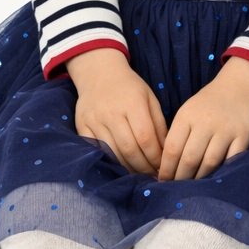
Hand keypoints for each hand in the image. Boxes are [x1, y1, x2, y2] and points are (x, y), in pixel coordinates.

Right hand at [73, 59, 168, 176]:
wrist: (98, 73)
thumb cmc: (129, 87)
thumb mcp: (149, 99)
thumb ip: (159, 124)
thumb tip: (166, 152)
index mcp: (133, 103)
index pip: (146, 138)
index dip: (155, 157)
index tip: (163, 166)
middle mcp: (112, 113)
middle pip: (129, 149)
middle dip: (143, 167)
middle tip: (152, 175)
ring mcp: (94, 120)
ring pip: (113, 153)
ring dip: (128, 168)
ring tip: (139, 173)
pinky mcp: (82, 126)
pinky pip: (96, 150)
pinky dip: (109, 162)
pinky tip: (120, 167)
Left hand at [156, 58, 248, 181]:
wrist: (239, 88)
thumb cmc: (207, 104)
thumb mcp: (187, 113)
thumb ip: (176, 135)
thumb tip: (164, 166)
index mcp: (187, 116)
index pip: (172, 148)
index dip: (166, 168)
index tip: (162, 180)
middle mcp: (206, 123)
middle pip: (189, 158)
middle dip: (180, 178)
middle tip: (175, 189)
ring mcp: (226, 130)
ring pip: (209, 162)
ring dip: (198, 179)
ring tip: (191, 188)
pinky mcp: (243, 136)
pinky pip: (231, 160)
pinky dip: (221, 172)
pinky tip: (213, 180)